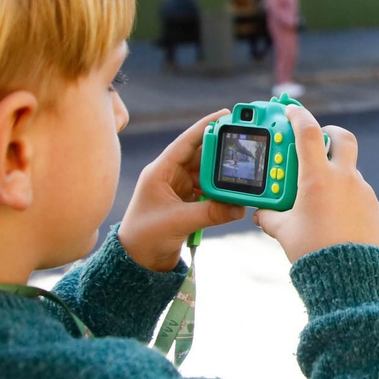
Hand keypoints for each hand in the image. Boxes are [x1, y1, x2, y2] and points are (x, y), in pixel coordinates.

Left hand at [118, 109, 246, 271]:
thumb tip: (238, 208)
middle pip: (200, 155)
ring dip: (221, 174)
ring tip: (241, 171)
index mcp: (160, 171)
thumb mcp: (178, 222)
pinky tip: (232, 192)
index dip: (205, 127)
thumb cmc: (144, 238)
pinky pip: (207, 191)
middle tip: (241, 145)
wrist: (137, 263)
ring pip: (206, 174)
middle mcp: (169, 176)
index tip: (225, 115)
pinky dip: (219, 191)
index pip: (185, 142)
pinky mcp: (186, 203)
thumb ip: (210, 213)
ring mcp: (178, 189)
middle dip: (220, 151)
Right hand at [253, 105, 378, 263]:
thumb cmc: (315, 252)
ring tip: (318, 194)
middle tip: (316, 139)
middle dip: (328, 133)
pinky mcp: (374, 206)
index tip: (290, 110)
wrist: (352, 277)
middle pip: (341, 137)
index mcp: (318, 178)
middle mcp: (344, 178)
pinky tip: (334, 215)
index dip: (298, 115)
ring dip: (335, 171)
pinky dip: (345, 195)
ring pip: (349, 168)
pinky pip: (358, 192)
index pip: (308, 131)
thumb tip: (261, 214)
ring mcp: (362, 191)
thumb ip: (270, 218)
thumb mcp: (284, 232)